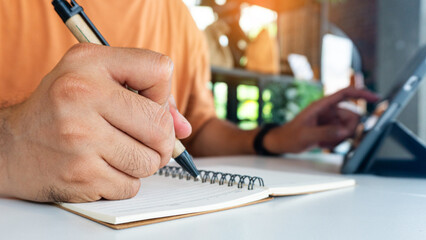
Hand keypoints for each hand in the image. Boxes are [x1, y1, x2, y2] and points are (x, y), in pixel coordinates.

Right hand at [0, 43, 190, 201]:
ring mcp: (80, 138)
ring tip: (118, 153)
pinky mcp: (80, 175)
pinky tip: (102, 169)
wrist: (10, 147)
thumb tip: (184, 129)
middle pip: (161, 126)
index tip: (146, 103)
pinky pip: (131, 186)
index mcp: (89, 63)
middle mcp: (82, 95)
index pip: (159, 71)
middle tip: (144, 140)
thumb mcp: (95, 80)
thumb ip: (146, 96)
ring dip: (142, 162)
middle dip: (161, 140)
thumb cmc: (60, 110)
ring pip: (151, 161)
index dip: (161, 93)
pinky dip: (124, 181)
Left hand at [263, 87, 378, 152]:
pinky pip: (342, 135)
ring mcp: (330, 120)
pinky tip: (323, 144)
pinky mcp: (330, 129)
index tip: (376, 98)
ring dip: (340, 138)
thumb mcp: (306, 135)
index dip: (362, 94)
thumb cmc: (290, 135)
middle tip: (334, 139)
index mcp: (322, 105)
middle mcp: (328, 111)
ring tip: (324, 142)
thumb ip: (325, 132)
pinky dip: (336, 141)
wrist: (282, 142)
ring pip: (348, 127)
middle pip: (352, 116)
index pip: (345, 94)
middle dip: (348, 129)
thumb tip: (343, 131)